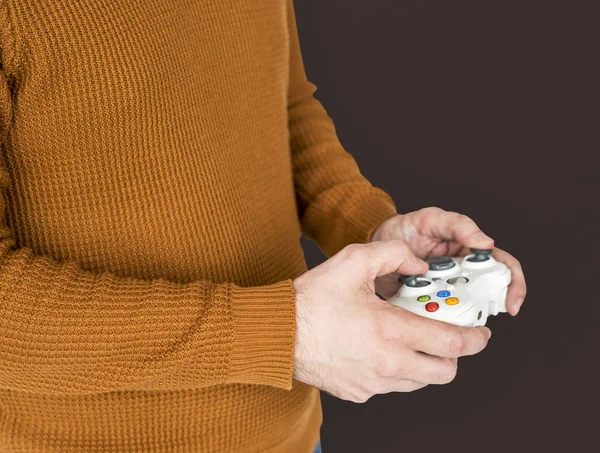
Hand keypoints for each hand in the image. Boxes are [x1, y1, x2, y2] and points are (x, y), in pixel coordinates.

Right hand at [292, 240, 490, 402]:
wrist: (278, 333)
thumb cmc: (312, 299)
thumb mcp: (353, 261)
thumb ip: (393, 254)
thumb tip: (419, 265)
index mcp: (391, 330)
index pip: (452, 344)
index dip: (475, 339)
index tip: (481, 333)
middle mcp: (388, 363)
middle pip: (445, 372)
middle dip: (454, 356)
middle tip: (447, 337)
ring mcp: (374, 383)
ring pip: (420, 382)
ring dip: (425, 364)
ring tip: (411, 341)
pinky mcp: (360, 393)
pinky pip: (392, 387)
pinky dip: (396, 371)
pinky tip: (380, 350)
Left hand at [370, 207, 526, 314]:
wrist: (375, 242)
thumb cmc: (406, 228)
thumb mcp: (431, 220)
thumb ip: (458, 226)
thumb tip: (486, 242)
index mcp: (470, 252)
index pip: (503, 267)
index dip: (513, 285)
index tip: (510, 303)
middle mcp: (462, 273)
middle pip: (487, 293)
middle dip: (487, 305)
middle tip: (480, 315)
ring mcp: (444, 289)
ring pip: (463, 308)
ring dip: (459, 314)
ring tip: (445, 312)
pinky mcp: (426, 303)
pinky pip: (437, 317)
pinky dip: (436, 321)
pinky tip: (429, 322)